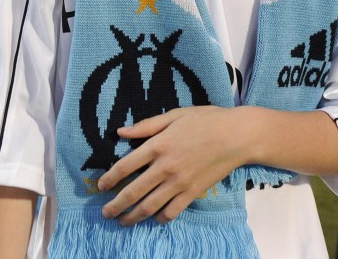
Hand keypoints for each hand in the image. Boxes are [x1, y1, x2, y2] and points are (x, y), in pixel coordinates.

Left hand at [97, 106, 242, 225]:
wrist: (236, 135)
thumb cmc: (205, 120)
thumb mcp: (173, 115)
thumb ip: (146, 125)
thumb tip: (120, 132)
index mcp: (158, 145)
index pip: (125, 165)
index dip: (110, 178)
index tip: (100, 187)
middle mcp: (165, 167)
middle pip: (133, 191)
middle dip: (116, 205)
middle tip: (105, 213)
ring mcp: (179, 182)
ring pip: (149, 206)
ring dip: (133, 217)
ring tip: (123, 221)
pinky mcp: (193, 193)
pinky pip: (172, 211)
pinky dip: (160, 218)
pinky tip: (154, 219)